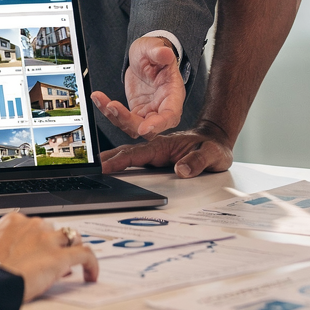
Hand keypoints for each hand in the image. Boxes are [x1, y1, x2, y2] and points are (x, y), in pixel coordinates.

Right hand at [0, 212, 98, 300]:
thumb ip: (5, 245)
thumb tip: (15, 256)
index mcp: (14, 221)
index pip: (36, 226)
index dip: (41, 240)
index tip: (40, 252)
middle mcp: (33, 225)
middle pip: (54, 230)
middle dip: (56, 244)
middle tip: (54, 261)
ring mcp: (48, 240)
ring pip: (72, 238)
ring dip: (72, 250)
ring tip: (73, 266)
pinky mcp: (59, 257)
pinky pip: (85, 255)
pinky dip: (92, 263)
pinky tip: (91, 274)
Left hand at [90, 36, 185, 138]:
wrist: (144, 56)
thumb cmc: (153, 53)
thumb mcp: (154, 47)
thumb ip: (159, 51)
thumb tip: (165, 53)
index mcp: (173, 94)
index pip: (170, 115)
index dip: (159, 125)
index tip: (144, 128)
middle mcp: (162, 107)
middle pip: (149, 128)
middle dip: (129, 122)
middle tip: (113, 107)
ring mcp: (148, 111)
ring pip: (133, 126)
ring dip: (115, 117)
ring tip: (101, 99)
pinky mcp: (135, 111)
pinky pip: (121, 117)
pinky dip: (108, 111)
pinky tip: (99, 98)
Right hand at [100, 124, 233, 177]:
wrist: (216, 139)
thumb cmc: (215, 147)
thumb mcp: (212, 155)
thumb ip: (197, 162)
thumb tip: (182, 170)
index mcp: (166, 144)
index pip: (139, 153)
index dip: (121, 160)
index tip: (106, 166)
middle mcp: (158, 146)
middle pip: (129, 151)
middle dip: (110, 157)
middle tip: (93, 166)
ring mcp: (157, 150)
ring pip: (131, 152)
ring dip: (114, 157)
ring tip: (98, 164)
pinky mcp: (158, 155)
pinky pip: (137, 156)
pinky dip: (123, 159)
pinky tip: (115, 164)